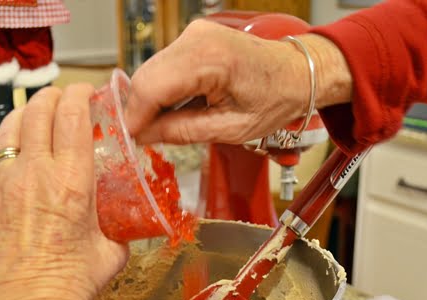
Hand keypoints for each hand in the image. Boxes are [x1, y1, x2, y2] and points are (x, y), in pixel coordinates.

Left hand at [0, 84, 128, 299]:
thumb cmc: (67, 287)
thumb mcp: (110, 254)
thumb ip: (117, 231)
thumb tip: (122, 228)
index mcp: (70, 181)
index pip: (71, 115)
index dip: (80, 94)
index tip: (87, 93)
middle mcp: (33, 174)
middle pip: (36, 110)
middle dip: (53, 97)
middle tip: (65, 100)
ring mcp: (3, 186)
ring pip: (8, 128)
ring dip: (25, 114)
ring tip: (37, 116)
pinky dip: (8, 149)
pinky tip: (18, 160)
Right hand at [124, 19, 351, 145]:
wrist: (297, 73)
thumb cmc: (275, 98)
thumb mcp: (231, 128)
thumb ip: (183, 131)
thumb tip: (146, 135)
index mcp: (211, 59)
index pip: (152, 86)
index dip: (135, 116)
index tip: (129, 139)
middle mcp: (198, 38)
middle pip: (146, 76)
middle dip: (139, 110)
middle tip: (142, 138)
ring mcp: (194, 34)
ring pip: (151, 70)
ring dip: (150, 100)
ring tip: (162, 126)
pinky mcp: (193, 38)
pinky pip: (164, 65)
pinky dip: (162, 89)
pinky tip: (174, 107)